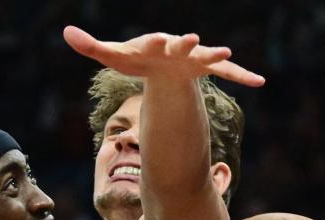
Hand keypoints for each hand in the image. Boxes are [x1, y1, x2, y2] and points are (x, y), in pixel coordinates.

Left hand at [63, 25, 264, 86]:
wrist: (161, 61)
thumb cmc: (137, 58)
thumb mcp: (113, 56)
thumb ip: (91, 45)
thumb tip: (65, 32)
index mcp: (156, 44)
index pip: (155, 42)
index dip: (156, 42)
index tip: (159, 41)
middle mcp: (178, 47)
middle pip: (183, 44)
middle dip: (187, 42)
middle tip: (192, 38)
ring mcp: (196, 57)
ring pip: (208, 56)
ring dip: (217, 56)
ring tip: (227, 54)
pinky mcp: (208, 67)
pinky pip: (228, 72)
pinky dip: (243, 75)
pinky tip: (260, 82)